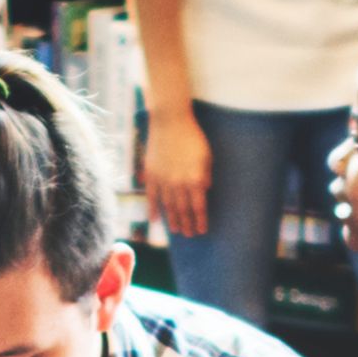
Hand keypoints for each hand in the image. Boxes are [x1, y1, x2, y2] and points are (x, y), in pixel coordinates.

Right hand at [140, 99, 213, 241]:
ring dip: (172, 220)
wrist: (170, 121)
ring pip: (168, 206)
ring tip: (176, 230)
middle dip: (187, 224)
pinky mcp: (151, 174)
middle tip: (189, 234)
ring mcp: (163, 180)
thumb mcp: (206, 156)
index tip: (202, 230)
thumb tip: (205, 190)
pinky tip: (155, 219)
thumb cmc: (192, 136)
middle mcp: (178, 184)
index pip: (198, 207)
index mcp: (194, 180)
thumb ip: (205, 175)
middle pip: (183, 210)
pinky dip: (153, 208)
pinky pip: (152, 196)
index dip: (200, 220)